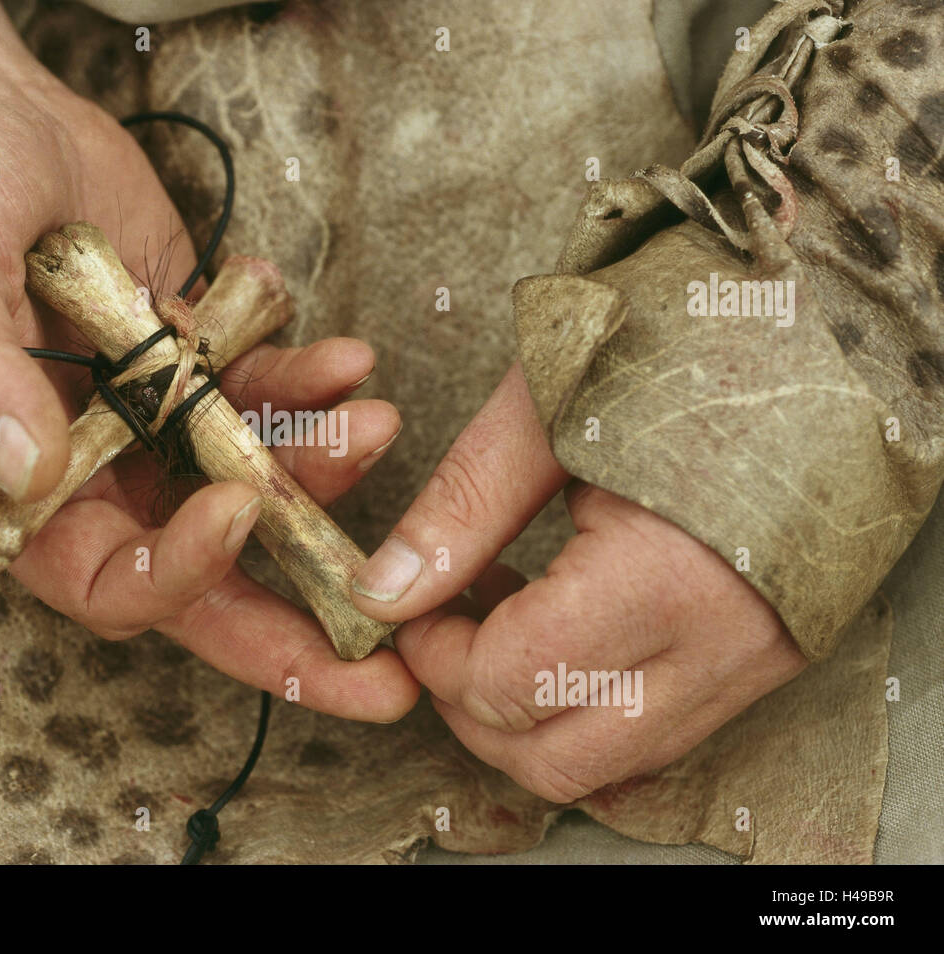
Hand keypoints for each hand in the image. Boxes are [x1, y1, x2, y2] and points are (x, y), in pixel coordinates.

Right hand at [0, 0, 418, 721]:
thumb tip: (25, 477)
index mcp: (20, 489)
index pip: (104, 581)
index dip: (176, 574)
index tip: (239, 510)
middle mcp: (95, 474)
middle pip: (204, 578)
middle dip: (296, 626)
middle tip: (391, 668)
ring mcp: (155, 424)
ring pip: (253, 483)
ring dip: (323, 466)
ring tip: (376, 416)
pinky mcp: (198, 368)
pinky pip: (267, 399)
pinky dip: (312, 386)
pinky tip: (343, 355)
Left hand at [349, 363, 807, 798]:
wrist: (818, 333)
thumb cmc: (680, 345)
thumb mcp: (547, 407)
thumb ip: (462, 508)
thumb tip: (384, 593)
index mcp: (664, 577)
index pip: (511, 683)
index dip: (435, 658)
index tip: (404, 609)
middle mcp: (719, 648)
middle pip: (553, 760)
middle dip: (468, 712)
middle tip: (434, 632)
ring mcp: (750, 665)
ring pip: (605, 762)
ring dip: (523, 719)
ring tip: (491, 620)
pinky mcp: (761, 661)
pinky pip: (650, 733)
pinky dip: (581, 708)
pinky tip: (552, 626)